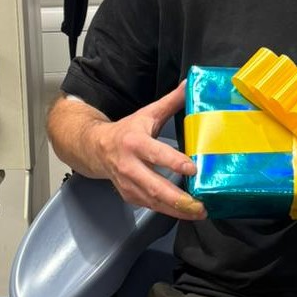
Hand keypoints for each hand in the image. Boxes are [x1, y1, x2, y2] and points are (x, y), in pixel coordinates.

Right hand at [95, 82, 205, 220]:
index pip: (156, 154)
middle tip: (200, 204)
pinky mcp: (130, 196)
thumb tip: (189, 84)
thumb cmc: (126, 132)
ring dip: (177, 209)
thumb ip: (170, 101)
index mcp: (135, 143)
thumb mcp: (147, 113)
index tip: (193, 168)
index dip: (174, 162)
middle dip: (179, 198)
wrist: (96, 148)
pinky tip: (185, 212)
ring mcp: (128, 184)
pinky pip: (151, 206)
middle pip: (155, 186)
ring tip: (198, 212)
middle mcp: (129, 166)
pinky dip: (168, 211)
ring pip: (153, 201)